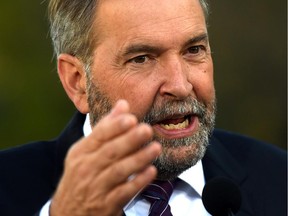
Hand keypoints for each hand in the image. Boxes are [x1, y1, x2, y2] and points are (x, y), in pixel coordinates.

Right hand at [50, 100, 160, 215]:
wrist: (68, 211)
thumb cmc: (81, 175)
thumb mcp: (86, 151)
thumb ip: (106, 127)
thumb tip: (123, 104)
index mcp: (81, 152)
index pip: (98, 136)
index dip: (115, 127)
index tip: (131, 118)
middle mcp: (86, 168)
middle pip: (110, 152)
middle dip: (129, 140)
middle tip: (146, 130)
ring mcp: (96, 188)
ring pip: (118, 171)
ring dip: (138, 159)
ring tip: (155, 148)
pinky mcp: (106, 205)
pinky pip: (124, 192)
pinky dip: (138, 182)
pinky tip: (151, 172)